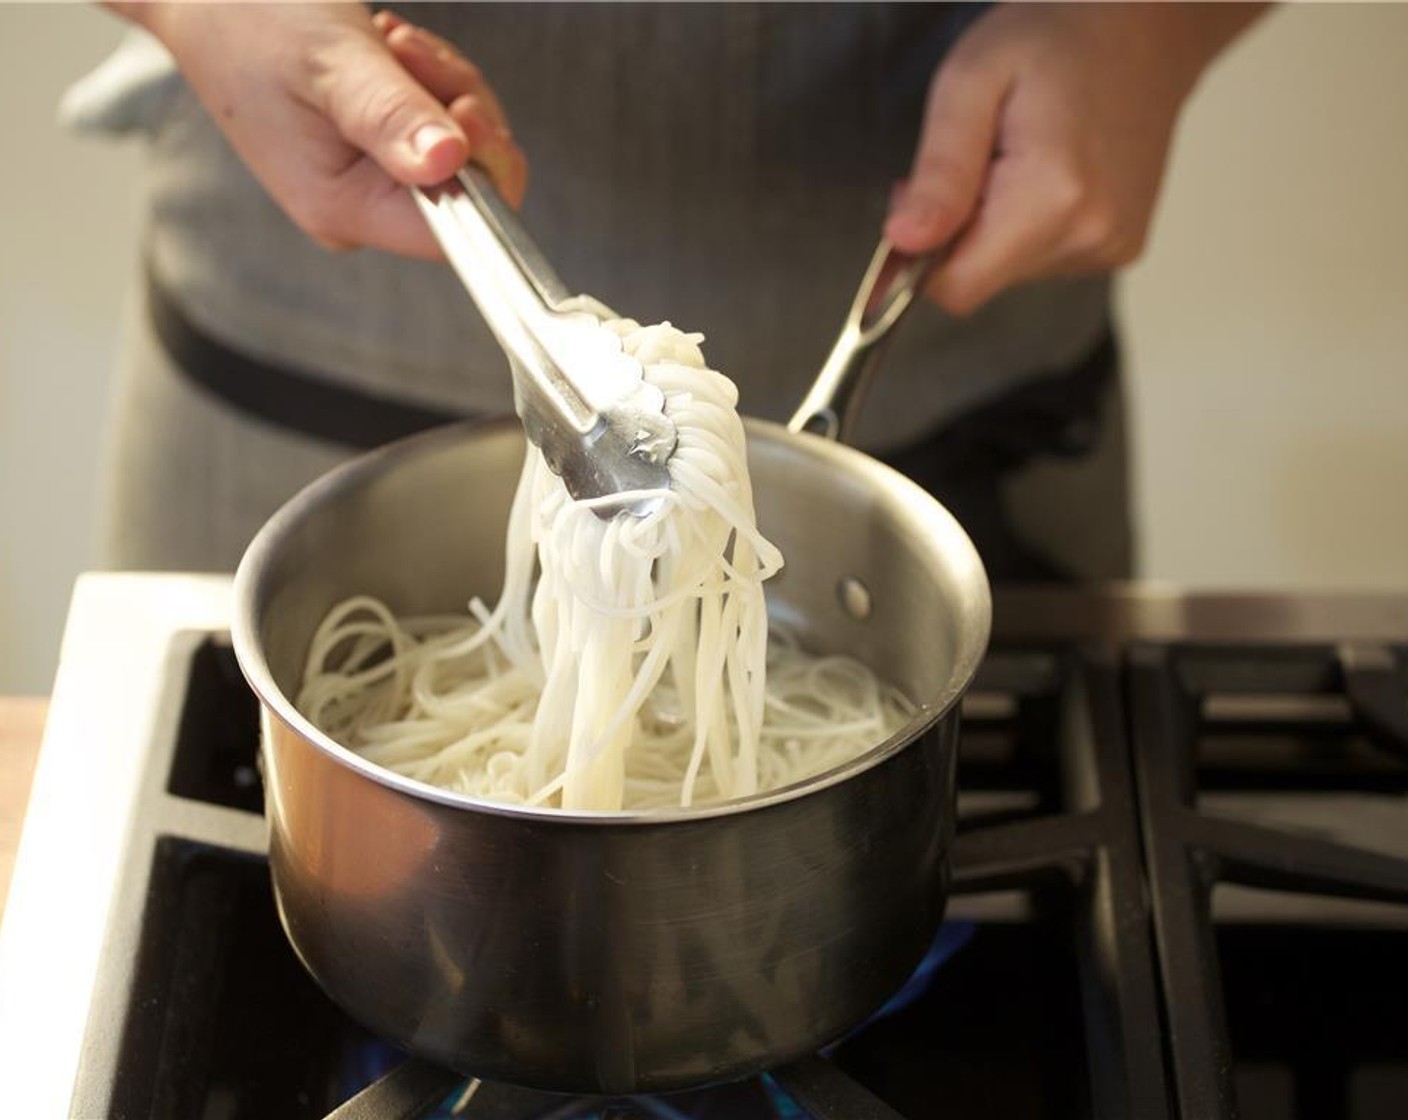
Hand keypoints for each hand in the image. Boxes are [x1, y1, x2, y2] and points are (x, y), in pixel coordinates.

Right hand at [110, 3, 526, 257]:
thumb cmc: (252, 18)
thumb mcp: (332, 62)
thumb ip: (392, 116)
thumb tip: (450, 164)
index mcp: (345, 208)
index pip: (457, 231)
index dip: (482, 171)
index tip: (461, 108)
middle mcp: (360, 210)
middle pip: (470, 187)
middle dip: (463, 114)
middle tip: (409, 56)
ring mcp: (369, 184)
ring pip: (464, 152)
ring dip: (447, 87)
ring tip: (391, 46)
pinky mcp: (376, 155)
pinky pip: (442, 129)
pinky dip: (433, 83)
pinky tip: (392, 54)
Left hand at [885, 3, 1264, 314]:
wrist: (1144, 27)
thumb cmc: (1054, 40)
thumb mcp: (970, 83)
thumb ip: (940, 171)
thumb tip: (906, 240)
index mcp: (1051, 197)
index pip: (956, 287)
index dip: (918, 254)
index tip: (917, 194)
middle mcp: (1090, 234)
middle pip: (981, 279)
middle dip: (956, 231)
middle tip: (973, 157)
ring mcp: (1112, 246)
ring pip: (1010, 271)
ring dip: (994, 226)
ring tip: (1018, 156)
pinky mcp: (1122, 246)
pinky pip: (1044, 260)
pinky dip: (1027, 227)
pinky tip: (1047, 172)